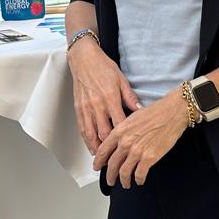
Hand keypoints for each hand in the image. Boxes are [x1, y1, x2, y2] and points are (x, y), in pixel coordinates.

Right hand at [68, 39, 140, 153]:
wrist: (83, 59)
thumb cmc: (102, 67)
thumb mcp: (121, 80)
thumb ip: (130, 97)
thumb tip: (140, 110)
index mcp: (110, 98)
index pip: (119, 124)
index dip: (124, 138)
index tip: (130, 146)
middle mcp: (97, 105)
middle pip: (104, 133)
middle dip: (111, 149)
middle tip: (118, 158)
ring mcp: (86, 108)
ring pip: (91, 134)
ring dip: (97, 149)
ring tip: (103, 159)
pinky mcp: (78, 109)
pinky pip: (82, 128)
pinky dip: (87, 140)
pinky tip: (92, 147)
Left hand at [93, 90, 188, 187]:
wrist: (172, 113)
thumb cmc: (155, 113)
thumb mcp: (131, 118)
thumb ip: (122, 131)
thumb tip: (117, 142)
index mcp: (120, 131)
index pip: (103, 150)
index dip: (98, 161)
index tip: (97, 166)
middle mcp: (126, 142)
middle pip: (112, 164)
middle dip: (109, 176)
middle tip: (110, 180)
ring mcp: (137, 151)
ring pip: (124, 172)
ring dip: (124, 181)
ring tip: (125, 184)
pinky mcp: (149, 158)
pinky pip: (140, 174)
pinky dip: (139, 179)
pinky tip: (139, 180)